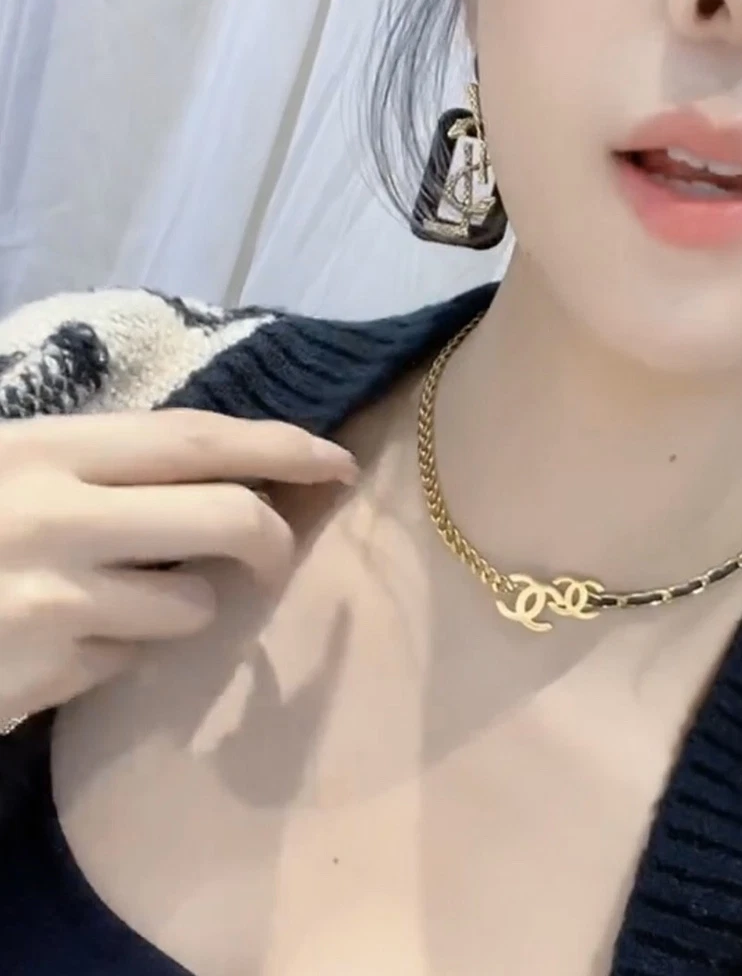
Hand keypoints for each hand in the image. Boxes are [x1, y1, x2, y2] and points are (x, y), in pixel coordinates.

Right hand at [0, 409, 357, 724]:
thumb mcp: (18, 472)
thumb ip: (106, 470)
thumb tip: (231, 473)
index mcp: (50, 451)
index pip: (197, 439)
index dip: (281, 447)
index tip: (339, 462)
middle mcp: (57, 517)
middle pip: (228, 519)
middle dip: (270, 540)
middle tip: (270, 557)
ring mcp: (52, 600)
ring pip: (191, 609)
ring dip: (177, 610)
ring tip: (106, 601)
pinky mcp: (41, 672)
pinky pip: (130, 661)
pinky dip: (119, 654)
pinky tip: (58, 641)